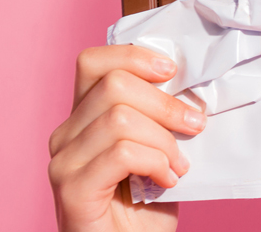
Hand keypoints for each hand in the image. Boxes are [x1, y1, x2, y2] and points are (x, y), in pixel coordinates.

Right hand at [49, 45, 206, 231]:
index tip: (172, 72)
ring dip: (164, 140)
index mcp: (84, 117)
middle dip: (166, 103)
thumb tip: (197, 84)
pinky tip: (167, 180)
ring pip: (120, 119)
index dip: (134, 56)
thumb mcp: (160, 147)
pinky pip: (121, 153)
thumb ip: (163, 115)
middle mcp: (65, 135)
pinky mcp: (72, 190)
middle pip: (114, 85)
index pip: (93, 62)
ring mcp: (63, 162)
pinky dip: (155, 162)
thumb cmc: (148, 202)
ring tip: (178, 165)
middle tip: (194, 126)